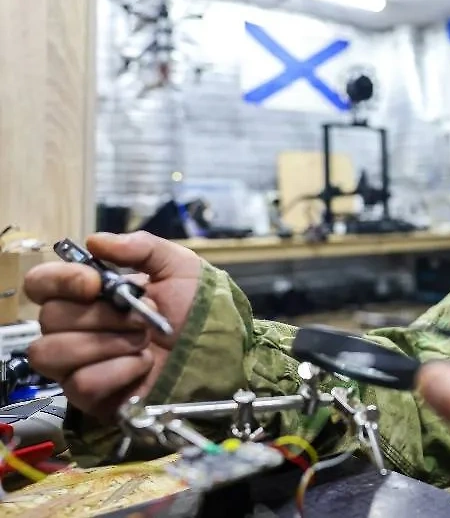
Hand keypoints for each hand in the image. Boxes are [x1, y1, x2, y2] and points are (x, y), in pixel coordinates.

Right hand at [25, 232, 201, 419]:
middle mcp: (76, 328)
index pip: (41, 283)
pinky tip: (142, 365)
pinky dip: (118, 371)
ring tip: (143, 341)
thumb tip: (96, 241)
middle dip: (103, 316)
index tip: (94, 283)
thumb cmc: (199, 310)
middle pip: (49, 318)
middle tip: (143, 317)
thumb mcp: (179, 267)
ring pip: (53, 353)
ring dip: (107, 343)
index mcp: (90, 294)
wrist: (220, 351)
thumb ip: (141, 247)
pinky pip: (81, 383)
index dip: (60, 280)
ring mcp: (79, 364)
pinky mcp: (90, 396)